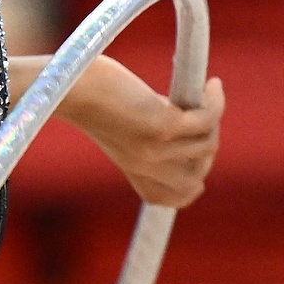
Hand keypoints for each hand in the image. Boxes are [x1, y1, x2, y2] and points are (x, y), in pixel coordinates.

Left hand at [68, 58, 224, 207]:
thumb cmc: (92, 93)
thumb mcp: (123, 124)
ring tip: (205, 94)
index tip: (197, 149)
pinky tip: (210, 85)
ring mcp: (153, 149)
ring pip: (208, 146)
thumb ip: (150, 133)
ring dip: (213, 119)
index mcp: (131, 168)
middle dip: (207, 150)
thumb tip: (188, 119)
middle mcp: (143, 165)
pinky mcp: (162, 126)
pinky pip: (208, 120)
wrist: (69, 83)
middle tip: (201, 119)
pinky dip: (215, 101)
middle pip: (195, 182)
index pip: (171, 200)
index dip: (192, 181)